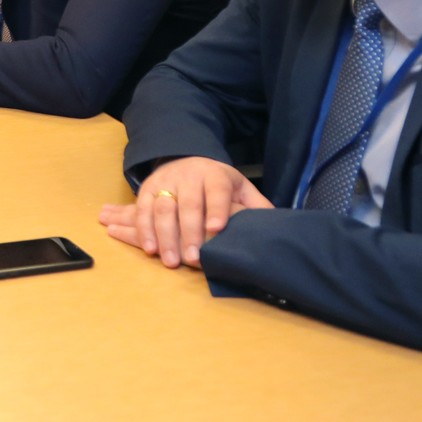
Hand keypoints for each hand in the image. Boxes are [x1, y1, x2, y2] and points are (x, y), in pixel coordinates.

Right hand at [98, 157, 272, 269]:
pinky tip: (149, 249)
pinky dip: (144, 230)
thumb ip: (257, 206)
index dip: (216, 209)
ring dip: (164, 236)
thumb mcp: (241, 188)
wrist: (186, 160)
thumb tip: (278, 224)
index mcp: (215, 175)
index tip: (216, 228)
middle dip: (189, 232)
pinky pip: (142, 209)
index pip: (217, 191)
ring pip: (162, 208)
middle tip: (193, 259)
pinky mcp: (147, 189)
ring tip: (170, 261)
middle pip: (188, 203)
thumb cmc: (219, 184)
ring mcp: (165, 181)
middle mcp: (189, 175)